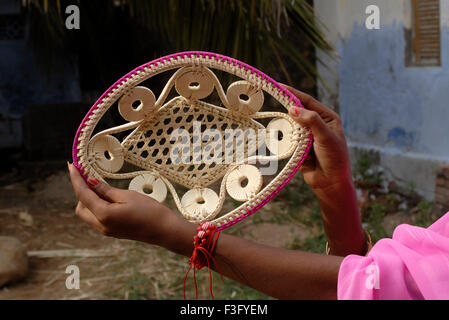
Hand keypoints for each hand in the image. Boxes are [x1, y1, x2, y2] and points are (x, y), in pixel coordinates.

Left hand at [67, 163, 185, 246]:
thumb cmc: (149, 211)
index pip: (83, 195)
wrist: (164, 230)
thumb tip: (90, 181)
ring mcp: (106, 230)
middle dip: (82, 191)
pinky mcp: (112, 231)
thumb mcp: (127, 195)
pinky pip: (97, 217)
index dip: (76, 179)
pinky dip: (97, 206)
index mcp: (104, 215)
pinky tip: (107, 197)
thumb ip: (106, 190)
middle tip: (91, 176)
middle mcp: (101, 225)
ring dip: (89, 199)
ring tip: (101, 186)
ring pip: (87, 213)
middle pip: (81, 207)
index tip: (72, 166)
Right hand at [285, 87, 365, 255]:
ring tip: (285, 130)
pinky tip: (287, 143)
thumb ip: (312, 121)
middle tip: (272, 103)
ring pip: (292, 126)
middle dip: (287, 110)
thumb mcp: (326, 137)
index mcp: (327, 118)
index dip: (293, 93)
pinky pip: (289, 140)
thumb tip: (294, 109)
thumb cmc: (335, 159)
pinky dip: (286, 140)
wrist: (331, 183)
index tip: (279, 86)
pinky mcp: (300, 148)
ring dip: (287, 128)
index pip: (307, 101)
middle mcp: (317, 125)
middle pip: (298, 112)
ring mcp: (308, 136)